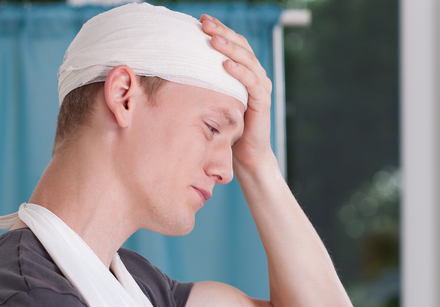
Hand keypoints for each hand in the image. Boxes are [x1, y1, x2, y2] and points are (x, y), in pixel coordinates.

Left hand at [200, 16, 272, 170]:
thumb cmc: (228, 127)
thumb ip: (206, 82)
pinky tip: (225, 64)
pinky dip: (239, 72)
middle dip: (223, 33)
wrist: (247, 155)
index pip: (235, 43)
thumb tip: (176, 67)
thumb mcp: (214, 99)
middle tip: (205, 24)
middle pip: (242, 46)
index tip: (201, 20)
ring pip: (248, 60)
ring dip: (230, 48)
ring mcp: (261, 88)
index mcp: (245, 71)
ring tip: (213, 40)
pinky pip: (252, 82)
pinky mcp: (263, 102)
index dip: (220, 30)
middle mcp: (256, 75)